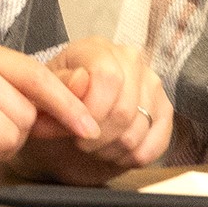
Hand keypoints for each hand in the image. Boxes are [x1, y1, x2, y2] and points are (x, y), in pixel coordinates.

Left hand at [27, 38, 177, 178]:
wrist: (66, 125)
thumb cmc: (53, 107)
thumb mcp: (43, 96)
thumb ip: (57, 87)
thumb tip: (80, 80)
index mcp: (97, 49)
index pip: (108, 78)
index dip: (91, 112)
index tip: (73, 130)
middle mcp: (131, 59)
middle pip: (124, 109)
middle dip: (98, 138)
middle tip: (81, 144)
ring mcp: (152, 84)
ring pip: (138, 130)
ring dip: (111, 150)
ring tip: (94, 148)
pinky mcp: (164, 110)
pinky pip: (156, 143)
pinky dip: (132, 157)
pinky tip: (114, 152)